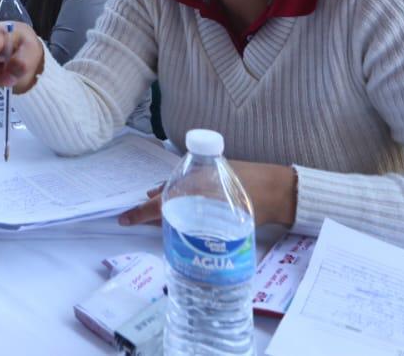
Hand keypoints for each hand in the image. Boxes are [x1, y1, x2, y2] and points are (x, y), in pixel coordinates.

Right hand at [118, 160, 297, 227]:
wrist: (279, 189)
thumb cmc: (252, 204)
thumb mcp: (220, 219)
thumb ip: (193, 224)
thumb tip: (174, 229)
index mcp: (190, 187)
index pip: (158, 203)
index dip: (139, 214)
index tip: (123, 220)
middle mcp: (193, 178)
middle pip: (165, 191)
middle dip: (152, 204)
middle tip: (139, 216)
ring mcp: (204, 174)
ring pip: (176, 186)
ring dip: (166, 198)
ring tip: (156, 207)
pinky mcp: (214, 174)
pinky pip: (187, 183)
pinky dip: (180, 192)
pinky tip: (182, 202)